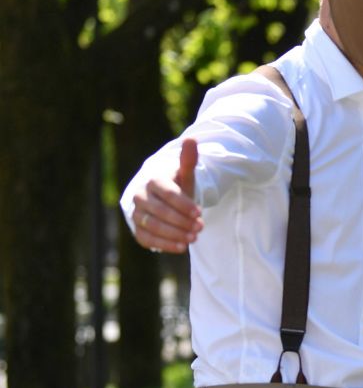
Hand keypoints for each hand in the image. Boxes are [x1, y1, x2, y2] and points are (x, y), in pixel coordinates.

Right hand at [131, 137, 203, 252]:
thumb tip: (191, 139)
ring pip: (152, 226)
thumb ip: (188, 160)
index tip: (200, 213)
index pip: (167, 193)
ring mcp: (136, 213)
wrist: (162, 198)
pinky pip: (146, 239)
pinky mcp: (137, 229)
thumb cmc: (176, 185)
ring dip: (173, 234)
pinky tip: (181, 247)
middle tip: (200, 228)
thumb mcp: (185, 174)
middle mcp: (140, 197)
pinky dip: (163, 244)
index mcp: (152, 181)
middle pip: (159, 211)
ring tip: (194, 238)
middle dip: (181, 221)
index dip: (183, 204)